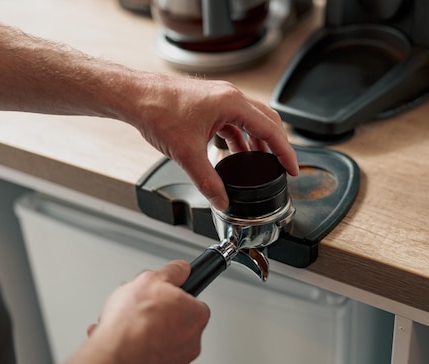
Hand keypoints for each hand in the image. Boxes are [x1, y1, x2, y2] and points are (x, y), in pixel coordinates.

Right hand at [84, 260, 209, 363]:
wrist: (112, 361)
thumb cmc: (132, 324)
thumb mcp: (150, 278)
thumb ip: (172, 271)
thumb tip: (181, 269)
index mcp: (196, 316)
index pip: (192, 301)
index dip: (173, 296)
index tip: (161, 296)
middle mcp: (192, 342)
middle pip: (175, 323)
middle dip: (156, 317)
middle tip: (138, 312)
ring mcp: (176, 363)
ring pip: (159, 344)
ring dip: (142, 336)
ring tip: (122, 329)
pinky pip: (147, 362)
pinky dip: (135, 355)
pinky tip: (119, 345)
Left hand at [124, 73, 299, 209]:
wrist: (135, 97)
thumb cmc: (158, 111)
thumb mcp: (187, 154)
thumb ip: (208, 182)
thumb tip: (222, 201)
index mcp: (232, 103)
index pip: (270, 129)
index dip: (285, 152)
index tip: (292, 169)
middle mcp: (230, 96)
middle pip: (266, 121)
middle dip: (276, 146)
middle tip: (282, 167)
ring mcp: (219, 98)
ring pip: (250, 120)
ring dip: (257, 142)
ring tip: (259, 164)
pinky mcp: (209, 103)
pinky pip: (233, 121)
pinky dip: (239, 138)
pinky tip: (234, 153)